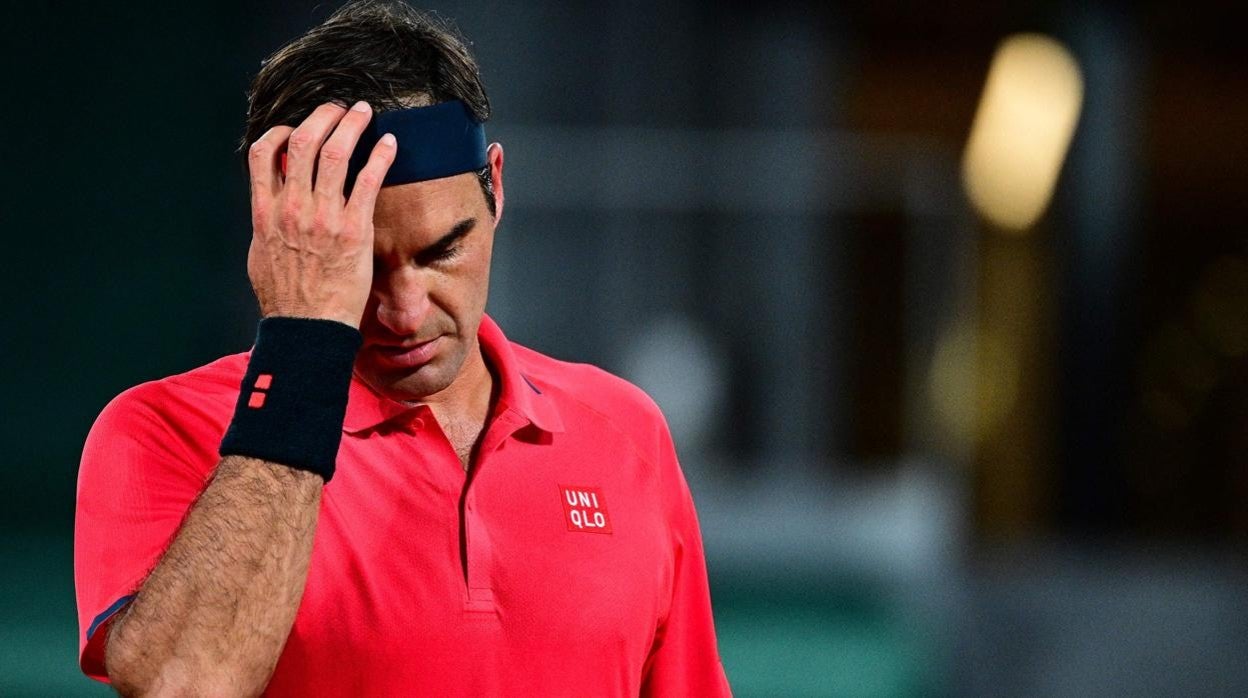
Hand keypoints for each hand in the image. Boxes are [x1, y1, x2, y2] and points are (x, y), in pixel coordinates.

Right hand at [245, 101, 395, 328]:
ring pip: (335, 152)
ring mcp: (323, 216)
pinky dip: (380, 156)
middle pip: (303, 141)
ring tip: (364, 113)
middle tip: (337, 109)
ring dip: (352, 125)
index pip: (263, 153)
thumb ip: (266, 225)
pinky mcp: (354, 229)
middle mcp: (292, 207)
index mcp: (265, 211)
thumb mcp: (261, 255)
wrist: (307, 328)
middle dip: (322, 117)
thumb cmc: (286, 299)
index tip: (296, 127)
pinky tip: (390, 144)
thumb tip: (269, 208)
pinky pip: (368, 180)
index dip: (280, 131)